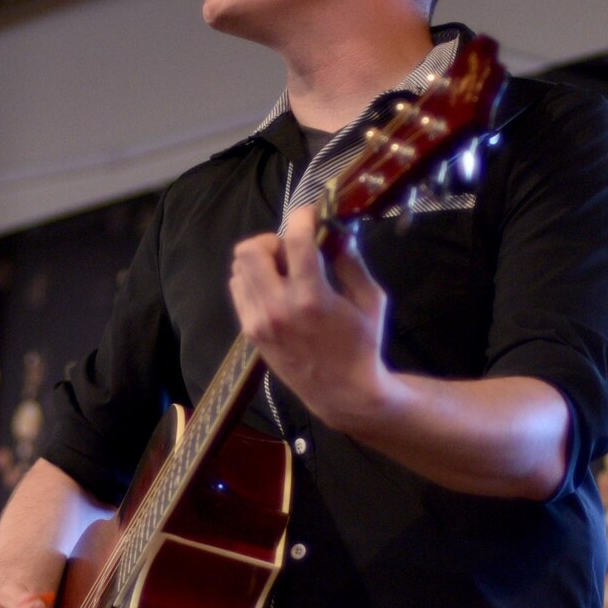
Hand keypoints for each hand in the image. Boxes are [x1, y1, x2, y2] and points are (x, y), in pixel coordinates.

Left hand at [229, 207, 397, 431]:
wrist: (342, 392)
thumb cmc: (362, 345)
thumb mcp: (369, 299)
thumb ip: (351, 261)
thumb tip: (338, 230)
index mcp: (312, 298)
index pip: (294, 241)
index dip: (302, 217)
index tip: (312, 214)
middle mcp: (278, 308)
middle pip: (250, 250)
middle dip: (272, 240)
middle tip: (292, 250)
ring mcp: (259, 321)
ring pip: (239, 268)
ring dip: (261, 260)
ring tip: (285, 271)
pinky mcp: (251, 332)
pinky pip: (238, 290)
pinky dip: (253, 280)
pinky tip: (275, 289)